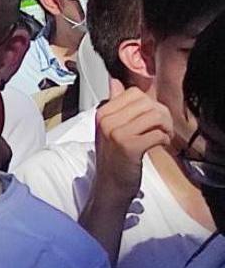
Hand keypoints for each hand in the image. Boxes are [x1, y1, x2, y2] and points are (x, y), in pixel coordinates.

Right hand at [94, 79, 172, 202]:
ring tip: (164, 135)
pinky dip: (164, 139)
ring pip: (154, 116)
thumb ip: (114, 104)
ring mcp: (116, 133)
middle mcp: (106, 121)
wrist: (109, 185)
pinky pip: (157, 134)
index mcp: (102, 113)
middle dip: (161, 114)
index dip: (150, 103)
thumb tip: (115, 82)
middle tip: (163, 128)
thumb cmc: (113, 158)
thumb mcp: (108, 128)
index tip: (153, 118)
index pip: (133, 93)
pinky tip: (160, 145)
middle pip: (146, 102)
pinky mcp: (129, 147)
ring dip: (165, 127)